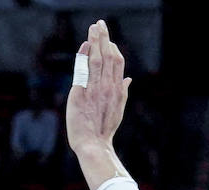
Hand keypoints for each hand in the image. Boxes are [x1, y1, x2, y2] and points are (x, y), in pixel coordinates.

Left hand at [65, 19, 130, 156]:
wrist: (93, 145)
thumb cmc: (104, 131)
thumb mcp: (118, 110)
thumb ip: (123, 92)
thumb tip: (129, 78)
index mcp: (116, 89)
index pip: (117, 62)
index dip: (113, 48)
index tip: (109, 39)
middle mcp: (106, 86)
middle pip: (107, 56)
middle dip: (104, 38)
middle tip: (100, 23)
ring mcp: (93, 89)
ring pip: (96, 59)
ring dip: (95, 41)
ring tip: (93, 27)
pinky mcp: (79, 94)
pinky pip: (82, 70)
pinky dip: (84, 56)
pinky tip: (85, 45)